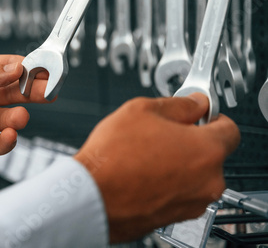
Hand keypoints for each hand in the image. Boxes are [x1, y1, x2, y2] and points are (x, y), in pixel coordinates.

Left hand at [0, 55, 50, 169]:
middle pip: (14, 93)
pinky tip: (9, 135)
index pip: (7, 69)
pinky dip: (7, 140)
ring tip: (19, 117)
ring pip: (9, 117)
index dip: (27, 68)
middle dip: (33, 91)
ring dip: (18, 117)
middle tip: (50, 92)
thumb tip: (17, 68)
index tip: (45, 67)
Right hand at [74, 94, 239, 242]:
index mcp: (207, 150)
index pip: (229, 128)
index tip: (196, 114)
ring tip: (144, 156)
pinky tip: (141, 173)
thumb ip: (178, 104)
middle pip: (210, 153)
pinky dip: (166, 182)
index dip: (210, 117)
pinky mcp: (175, 217)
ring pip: (194, 174)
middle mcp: (208, 181)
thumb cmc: (112, 158)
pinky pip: (178, 192)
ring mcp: (192, 202)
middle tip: (160, 134)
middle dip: (190, 141)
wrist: (91, 196)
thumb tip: (194, 104)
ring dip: (177, 163)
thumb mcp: (141, 109)